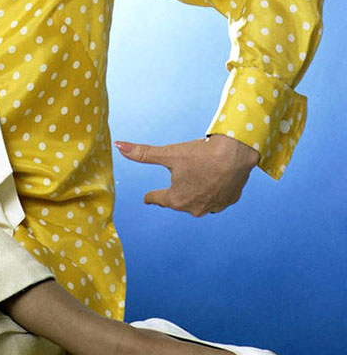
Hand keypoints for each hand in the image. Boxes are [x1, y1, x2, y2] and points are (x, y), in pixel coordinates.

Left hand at [114, 134, 259, 216]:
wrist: (235, 154)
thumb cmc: (200, 154)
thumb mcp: (168, 153)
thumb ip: (142, 153)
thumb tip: (118, 146)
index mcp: (176, 199)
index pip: (157, 198)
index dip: (151, 196)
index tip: (147, 197)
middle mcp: (193, 209)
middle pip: (178, 200)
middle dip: (176, 191)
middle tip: (177, 178)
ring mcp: (213, 207)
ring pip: (198, 201)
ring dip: (195, 192)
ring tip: (197, 178)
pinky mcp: (229, 202)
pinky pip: (216, 198)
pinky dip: (213, 190)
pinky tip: (214, 180)